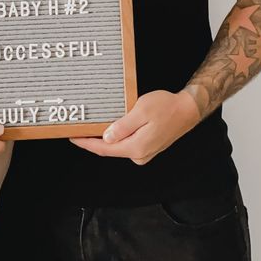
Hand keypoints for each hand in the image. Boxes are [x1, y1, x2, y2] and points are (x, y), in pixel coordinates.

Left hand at [69, 90, 200, 164]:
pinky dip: (115, 138)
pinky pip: (126, 144)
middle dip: (92, 141)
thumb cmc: (167, 107)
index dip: (86, 143)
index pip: (104, 148)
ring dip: (104, 139)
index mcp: (136, 146)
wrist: (187, 109)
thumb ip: (123, 126)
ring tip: (90, 128)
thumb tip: (107, 137)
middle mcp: (140, 154)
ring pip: (117, 147)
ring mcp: (144, 153)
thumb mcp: (141, 111)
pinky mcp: (147, 147)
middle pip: (109, 149)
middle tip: (77, 130)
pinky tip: (109, 128)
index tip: (72, 136)